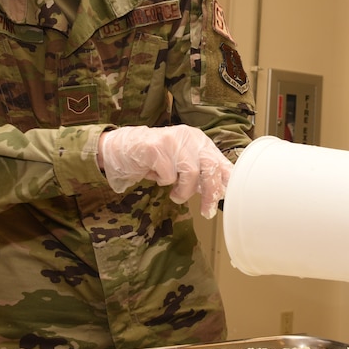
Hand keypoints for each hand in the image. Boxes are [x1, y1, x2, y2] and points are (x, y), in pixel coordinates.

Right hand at [98, 125, 232, 217]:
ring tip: (174, 193)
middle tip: (205, 211)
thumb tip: (220, 192)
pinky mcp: (156, 147)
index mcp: (199, 141)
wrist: (122, 148)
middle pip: (211, 166)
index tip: (223, 200)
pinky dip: (164, 182)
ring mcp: (173, 140)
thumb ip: (200, 173)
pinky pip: (169, 175)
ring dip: (184, 191)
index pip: (220, 161)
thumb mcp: (182, 163)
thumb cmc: (155, 158)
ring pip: (191, 172)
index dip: (226, 182)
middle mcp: (189, 137)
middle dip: (210, 193)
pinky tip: (156, 175)